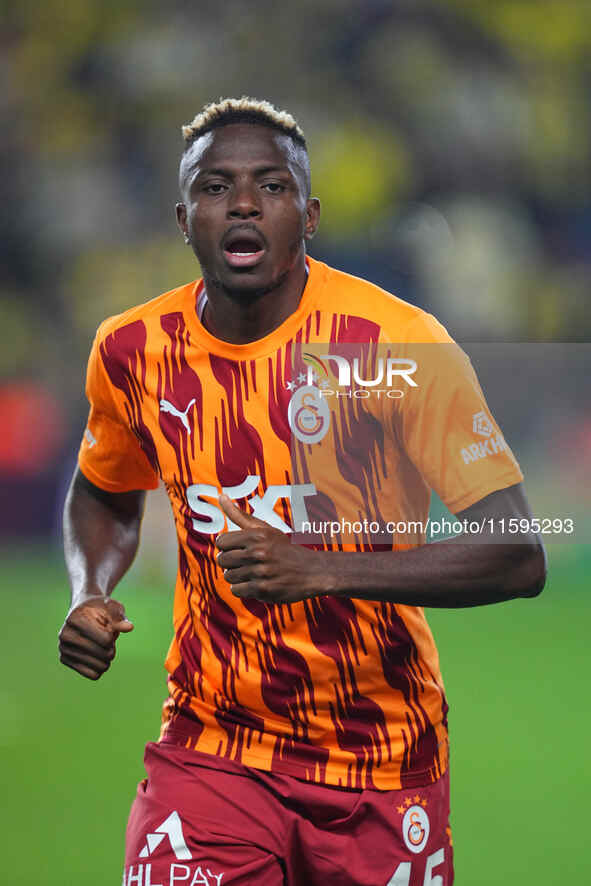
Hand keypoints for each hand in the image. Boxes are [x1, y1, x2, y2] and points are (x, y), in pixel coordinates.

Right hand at [58, 596, 133, 679]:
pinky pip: (93, 675)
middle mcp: (65, 634)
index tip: (109, 628)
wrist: (82, 611)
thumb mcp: (112, 608)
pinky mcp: (65, 660)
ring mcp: (63, 648)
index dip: (113, 635)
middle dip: (112, 648)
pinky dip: (101, 668)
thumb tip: (129, 627)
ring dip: (107, 659)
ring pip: (100, 667)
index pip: (106, 639)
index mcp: (76, 619)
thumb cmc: (100, 608)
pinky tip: (98, 657)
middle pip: (104, 654)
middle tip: (109, 640)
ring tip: (103, 648)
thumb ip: (120, 618)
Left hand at [215, 494, 329, 602]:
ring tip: (252, 573)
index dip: (227, 547)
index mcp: (256, 535)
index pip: (221, 542)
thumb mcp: (265, 529)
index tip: (238, 549)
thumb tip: (220, 496)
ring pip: (228, 576)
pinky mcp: (263, 589)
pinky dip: (243, 588)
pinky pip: (236, 590)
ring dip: (237, 576)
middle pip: (222, 560)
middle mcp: (258, 552)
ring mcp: (260, 572)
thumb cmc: (284, 549)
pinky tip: (256, 583)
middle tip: (246, 562)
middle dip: (231, 562)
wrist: (312, 571)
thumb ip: (239, 515)